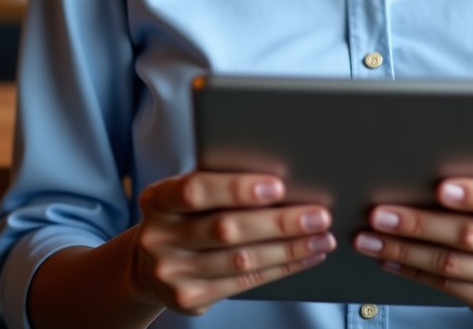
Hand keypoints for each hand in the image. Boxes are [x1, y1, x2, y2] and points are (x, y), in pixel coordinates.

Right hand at [131, 171, 335, 314]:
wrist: (152, 263)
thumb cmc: (185, 214)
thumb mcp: (188, 192)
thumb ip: (219, 183)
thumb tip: (284, 173)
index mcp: (158, 199)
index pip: (197, 190)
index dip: (238, 188)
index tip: (278, 185)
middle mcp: (159, 237)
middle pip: (226, 229)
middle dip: (279, 222)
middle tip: (318, 215)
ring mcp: (172, 273)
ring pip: (240, 260)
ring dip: (288, 249)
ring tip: (321, 238)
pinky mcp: (189, 299)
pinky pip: (243, 283)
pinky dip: (280, 268)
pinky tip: (304, 257)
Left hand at [353, 177, 472, 325]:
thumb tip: (421, 172)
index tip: (441, 187)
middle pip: (467, 234)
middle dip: (417, 223)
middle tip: (378, 214)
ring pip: (448, 264)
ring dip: (402, 251)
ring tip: (368, 239)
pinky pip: (444, 287)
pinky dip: (411, 271)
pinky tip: (386, 260)